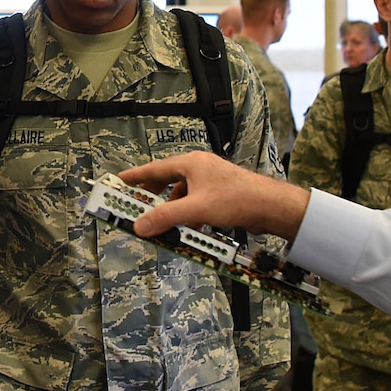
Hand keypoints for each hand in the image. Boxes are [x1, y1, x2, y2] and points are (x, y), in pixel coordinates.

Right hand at [118, 151, 311, 241]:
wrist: (270, 206)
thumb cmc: (237, 198)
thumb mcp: (195, 210)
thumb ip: (165, 218)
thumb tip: (140, 226)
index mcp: (191, 164)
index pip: (154, 169)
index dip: (135, 177)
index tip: (119, 182)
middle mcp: (200, 167)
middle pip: (168, 180)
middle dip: (153, 196)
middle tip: (139, 208)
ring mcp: (211, 180)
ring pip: (183, 193)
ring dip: (174, 209)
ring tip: (168, 225)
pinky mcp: (221, 193)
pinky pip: (197, 201)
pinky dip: (190, 213)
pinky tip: (192, 227)